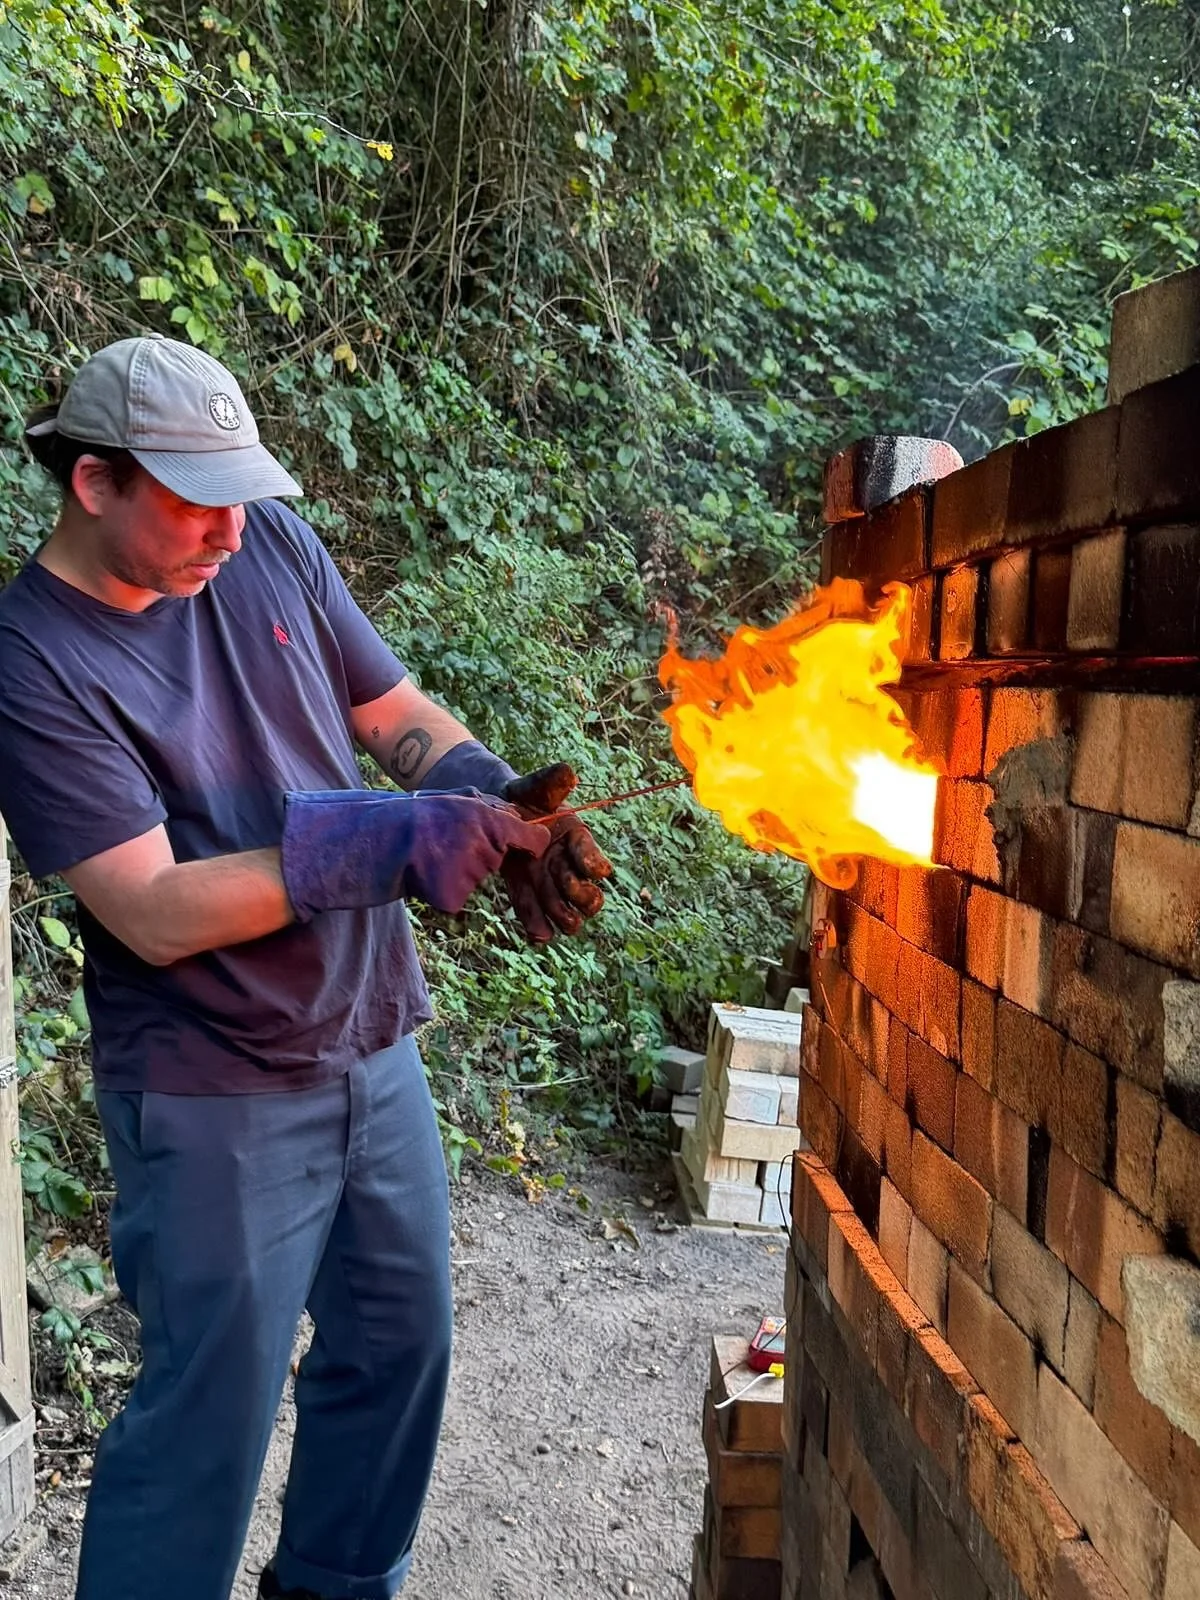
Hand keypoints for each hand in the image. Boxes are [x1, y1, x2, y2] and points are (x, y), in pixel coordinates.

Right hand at [281, 788, 550, 919]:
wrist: (372, 841)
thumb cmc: (410, 815)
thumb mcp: (450, 799)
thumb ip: (486, 808)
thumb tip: (517, 817)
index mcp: (485, 817)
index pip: (527, 836)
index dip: (532, 843)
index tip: (533, 846)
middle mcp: (482, 846)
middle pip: (497, 860)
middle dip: (481, 854)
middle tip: (445, 844)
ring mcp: (468, 875)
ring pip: (476, 879)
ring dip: (458, 872)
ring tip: (428, 857)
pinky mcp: (452, 899)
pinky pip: (457, 898)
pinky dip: (441, 892)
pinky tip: (422, 876)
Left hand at [501, 764, 612, 941]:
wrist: (493, 818)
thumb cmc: (520, 800)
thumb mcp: (531, 788)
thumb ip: (549, 783)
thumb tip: (569, 772)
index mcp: (577, 841)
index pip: (595, 860)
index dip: (593, 864)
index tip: (586, 864)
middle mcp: (570, 870)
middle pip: (592, 899)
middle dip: (579, 894)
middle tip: (557, 877)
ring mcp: (552, 890)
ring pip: (572, 918)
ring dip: (562, 915)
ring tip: (546, 904)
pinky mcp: (532, 902)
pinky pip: (542, 927)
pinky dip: (539, 930)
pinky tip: (532, 930)